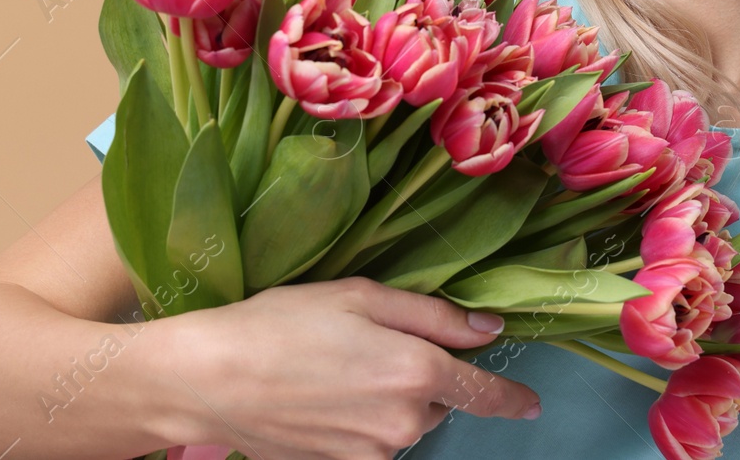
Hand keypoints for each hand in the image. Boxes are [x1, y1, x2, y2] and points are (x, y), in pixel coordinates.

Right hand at [153, 276, 541, 459]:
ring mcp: (373, 453)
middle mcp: (404, 421)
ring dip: (388, 401)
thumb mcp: (360, 296)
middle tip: (365, 347)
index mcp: (416, 370)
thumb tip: (486, 331)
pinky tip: (320, 398)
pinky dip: (359, 423)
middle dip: (420, 378)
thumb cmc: (281, 324)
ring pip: (403, 425)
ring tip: (333, 370)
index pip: (483, 392)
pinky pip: (371, 444)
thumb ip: (433, 316)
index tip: (530, 404)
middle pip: (437, 402)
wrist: (209, 379)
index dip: (510, 398)